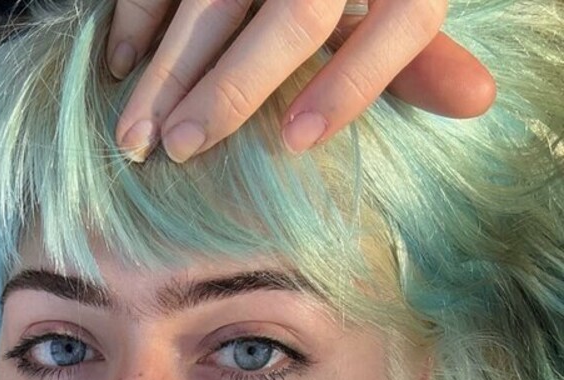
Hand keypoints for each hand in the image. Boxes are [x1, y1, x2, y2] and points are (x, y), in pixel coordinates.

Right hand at [109, 0, 496, 161]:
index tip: (294, 142)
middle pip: (296, 14)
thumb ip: (419, 55)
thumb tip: (476, 101)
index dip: (351, 85)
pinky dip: (138, 14)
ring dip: (170, 67)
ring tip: (136, 136)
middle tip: (179, 150)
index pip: (401, 23)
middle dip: (232, 87)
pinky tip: (119, 64)